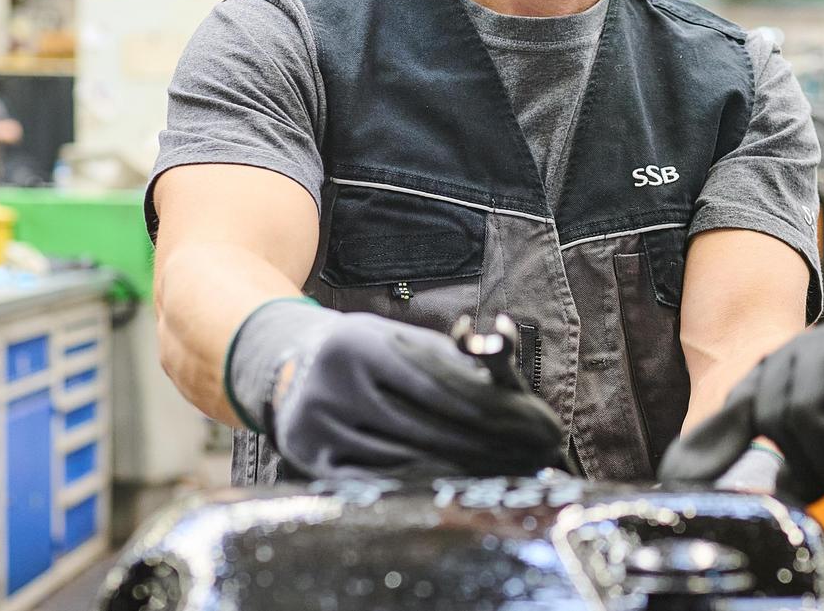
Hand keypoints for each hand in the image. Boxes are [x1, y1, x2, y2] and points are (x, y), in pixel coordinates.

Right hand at [264, 308, 570, 478]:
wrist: (289, 368)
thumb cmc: (364, 351)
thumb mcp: (399, 335)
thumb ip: (451, 353)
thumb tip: (503, 361)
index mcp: (358, 344)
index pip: (438, 383)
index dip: (490, 407)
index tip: (533, 422)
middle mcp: (331, 385)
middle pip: (426, 425)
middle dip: (487, 443)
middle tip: (533, 455)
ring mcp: (316, 426)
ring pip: (405, 459)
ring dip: (462, 470)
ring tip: (507, 474)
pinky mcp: (311, 459)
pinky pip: (377, 482)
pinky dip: (421, 486)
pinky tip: (458, 488)